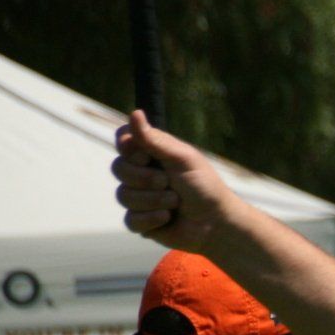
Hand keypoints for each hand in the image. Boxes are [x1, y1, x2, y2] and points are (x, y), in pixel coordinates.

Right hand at [112, 109, 241, 251]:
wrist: (216, 222)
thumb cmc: (203, 185)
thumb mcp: (182, 159)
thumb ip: (154, 140)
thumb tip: (134, 113)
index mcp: (149, 153)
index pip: (123, 140)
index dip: (130, 149)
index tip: (147, 156)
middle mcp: (139, 173)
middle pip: (118, 169)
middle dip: (146, 179)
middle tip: (168, 182)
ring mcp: (137, 197)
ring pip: (123, 196)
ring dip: (154, 200)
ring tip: (176, 202)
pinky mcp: (140, 221)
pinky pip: (130, 219)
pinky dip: (151, 219)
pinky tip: (168, 218)